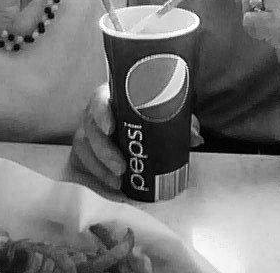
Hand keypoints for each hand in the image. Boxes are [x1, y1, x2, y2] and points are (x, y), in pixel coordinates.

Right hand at [72, 83, 203, 189]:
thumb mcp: (165, 111)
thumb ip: (180, 121)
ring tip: (117, 182)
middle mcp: (96, 111)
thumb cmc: (150, 109)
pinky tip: (111, 184)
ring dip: (99, 166)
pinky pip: (82, 160)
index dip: (101, 113)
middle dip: (103, 150)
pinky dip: (96, 173)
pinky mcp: (85, 147)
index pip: (99, 99)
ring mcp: (88, 129)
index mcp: (112, 95)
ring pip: (83, 146)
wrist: (140, 115)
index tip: (110, 128)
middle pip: (90, 128)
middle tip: (121, 167)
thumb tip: (197, 138)